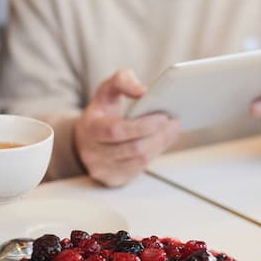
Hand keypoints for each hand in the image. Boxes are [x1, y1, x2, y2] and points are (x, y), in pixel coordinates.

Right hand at [75, 69, 181, 186]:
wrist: (85, 140)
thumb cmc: (100, 113)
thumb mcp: (106, 91)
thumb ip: (122, 81)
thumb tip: (142, 91)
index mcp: (89, 129)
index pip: (116, 131)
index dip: (142, 126)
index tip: (163, 116)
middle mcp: (93, 153)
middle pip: (133, 148)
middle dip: (158, 135)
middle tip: (174, 121)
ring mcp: (103, 169)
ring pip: (140, 161)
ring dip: (161, 144)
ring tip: (173, 128)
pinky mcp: (113, 179)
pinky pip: (140, 169)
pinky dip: (155, 153)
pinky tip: (163, 140)